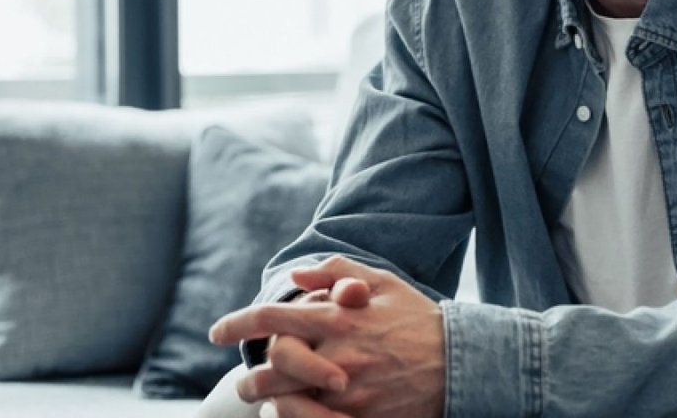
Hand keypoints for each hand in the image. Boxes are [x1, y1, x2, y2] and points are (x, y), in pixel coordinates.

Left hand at [211, 256, 446, 417]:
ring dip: (266, 402)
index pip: (271, 317)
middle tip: (245, 379)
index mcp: (339, 316)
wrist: (460, 362)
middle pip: (271, 365)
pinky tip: (289, 415)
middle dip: (249, 376)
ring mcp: (348, 390)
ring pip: (285, 401)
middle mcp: (338, 353)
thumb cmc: (418, 318)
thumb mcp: (383, 283)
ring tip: (262, 401)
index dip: (236, 324)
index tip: (216, 332)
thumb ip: (337, 273)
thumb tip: (296, 276)